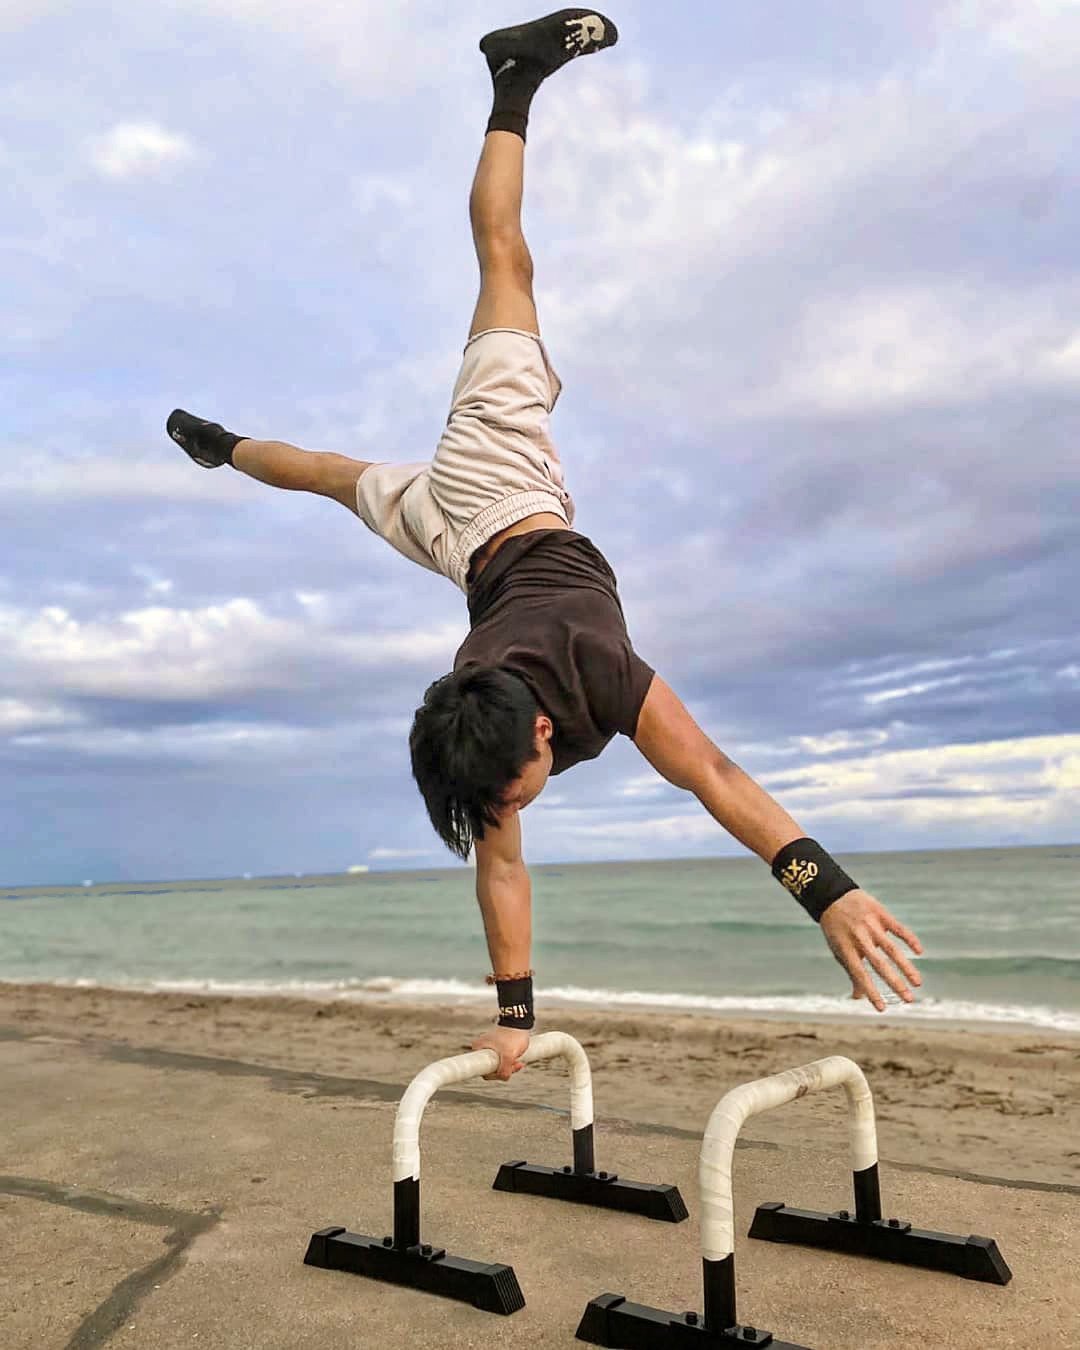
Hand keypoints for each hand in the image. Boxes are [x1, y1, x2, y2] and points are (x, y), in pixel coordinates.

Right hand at [472, 1026, 530, 1081]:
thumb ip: (504, 1070)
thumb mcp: (509, 1055)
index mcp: (478, 1049)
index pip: (484, 1071)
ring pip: (499, 1066)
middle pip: (492, 1070)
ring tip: (519, 1062)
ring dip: (510, 1067)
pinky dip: (510, 1063)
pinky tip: (519, 1060)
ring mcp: (490, 1049)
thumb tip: (503, 1077)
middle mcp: (482, 1049)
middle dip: (505, 1070)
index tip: (506, 1071)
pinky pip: (502, 1062)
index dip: (496, 1075)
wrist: (520, 1022)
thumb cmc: (513, 1035)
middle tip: (516, 1065)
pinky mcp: (498, 1049)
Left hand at [819, 889, 923, 1012]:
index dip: (870, 992)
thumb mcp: (838, 950)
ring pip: (892, 949)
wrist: (833, 895)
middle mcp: (859, 938)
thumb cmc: (837, 929)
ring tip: (918, 983)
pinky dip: (909, 939)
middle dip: (895, 983)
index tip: (882, 1008)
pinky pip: (898, 928)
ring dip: (906, 967)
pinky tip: (919, 951)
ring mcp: (870, 925)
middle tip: (909, 1000)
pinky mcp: (880, 913)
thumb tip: (858, 997)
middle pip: (879, 964)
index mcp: (846, 949)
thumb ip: (851, 972)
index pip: (860, 975)